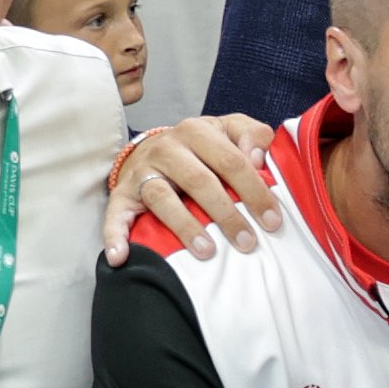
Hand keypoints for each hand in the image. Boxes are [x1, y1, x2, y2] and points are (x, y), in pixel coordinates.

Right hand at [103, 114, 280, 260]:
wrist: (154, 147)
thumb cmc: (204, 146)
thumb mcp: (230, 130)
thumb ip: (253, 136)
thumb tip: (258, 160)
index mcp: (198, 131)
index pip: (232, 161)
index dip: (255, 192)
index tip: (273, 220)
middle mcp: (167, 148)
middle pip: (200, 181)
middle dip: (227, 214)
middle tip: (248, 242)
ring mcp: (142, 171)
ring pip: (163, 198)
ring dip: (185, 227)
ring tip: (207, 251)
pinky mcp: (122, 193)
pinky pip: (116, 215)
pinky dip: (115, 236)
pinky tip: (121, 257)